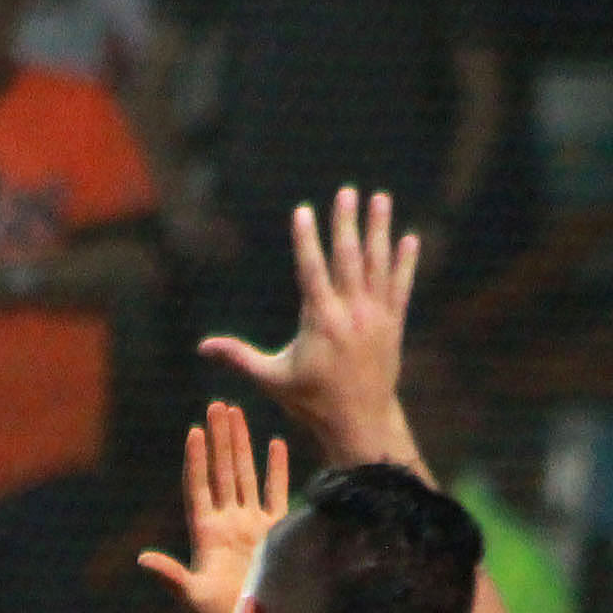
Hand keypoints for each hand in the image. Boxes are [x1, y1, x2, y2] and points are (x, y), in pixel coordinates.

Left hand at [137, 401, 289, 612]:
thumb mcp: (192, 597)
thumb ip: (171, 576)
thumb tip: (143, 560)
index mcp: (205, 533)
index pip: (199, 487)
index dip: (196, 461)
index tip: (194, 432)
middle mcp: (227, 522)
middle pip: (221, 472)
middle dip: (219, 439)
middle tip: (217, 406)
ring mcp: (251, 524)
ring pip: (245, 475)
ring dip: (241, 444)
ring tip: (236, 413)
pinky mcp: (276, 532)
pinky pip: (276, 493)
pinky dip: (276, 469)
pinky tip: (275, 443)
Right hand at [199, 186, 417, 459]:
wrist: (360, 422)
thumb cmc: (311, 401)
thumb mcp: (272, 379)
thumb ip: (240, 357)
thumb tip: (202, 347)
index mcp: (321, 322)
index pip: (312, 271)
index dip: (307, 240)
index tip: (303, 211)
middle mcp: (351, 314)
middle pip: (348, 258)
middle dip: (346, 222)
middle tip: (347, 190)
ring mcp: (376, 317)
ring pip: (378, 265)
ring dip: (379, 230)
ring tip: (380, 198)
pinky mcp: (394, 325)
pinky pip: (401, 287)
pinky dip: (405, 263)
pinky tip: (409, 238)